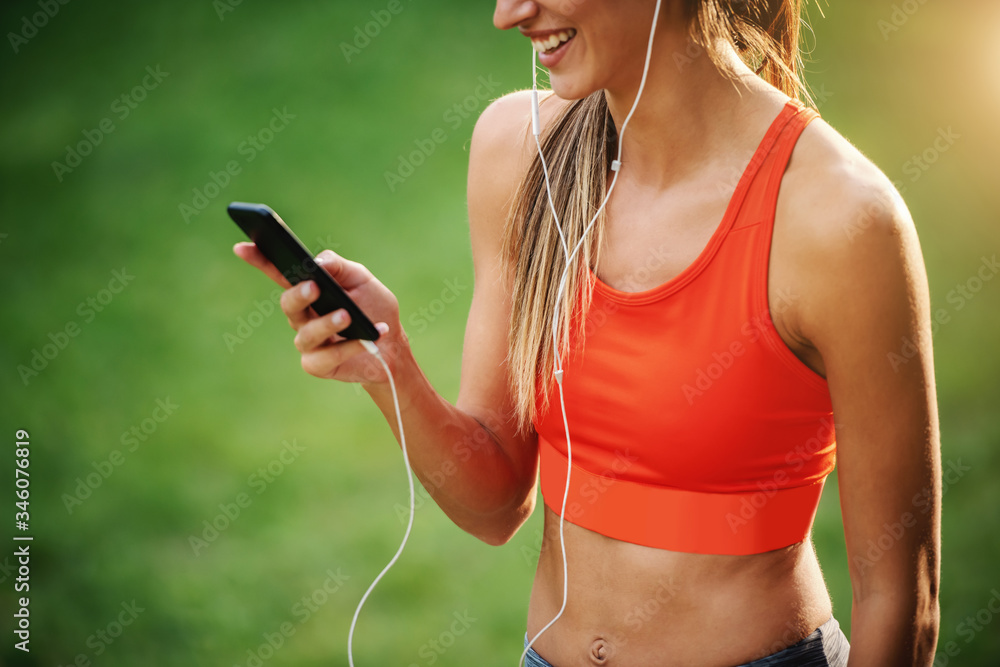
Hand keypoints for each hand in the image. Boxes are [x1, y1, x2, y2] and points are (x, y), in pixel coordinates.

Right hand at [233, 243, 404, 384]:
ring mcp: (308, 342)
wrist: (394, 345)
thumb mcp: (361, 279)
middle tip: (314, 286)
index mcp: (308, 290)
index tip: (243, 247)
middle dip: (299, 295)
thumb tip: (316, 263)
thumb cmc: (374, 308)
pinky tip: (366, 339)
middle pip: (289, 304)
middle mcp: (303, 316)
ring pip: (306, 334)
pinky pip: (325, 357)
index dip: (259, 261)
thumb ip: (338, 267)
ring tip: (347, 315)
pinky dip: (348, 347)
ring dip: (327, 323)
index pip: (279, 273)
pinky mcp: (318, 365)